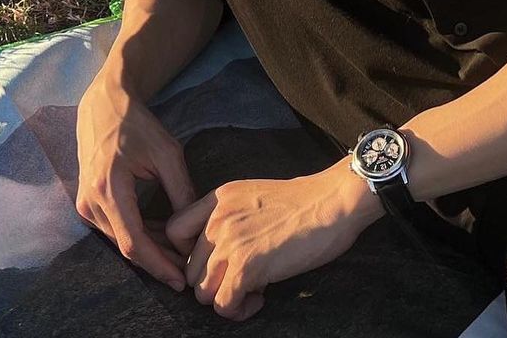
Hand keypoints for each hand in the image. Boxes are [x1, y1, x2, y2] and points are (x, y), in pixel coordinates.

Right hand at [75, 64, 195, 290]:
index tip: (180, 279)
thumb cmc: (137, 125)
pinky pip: (115, 229)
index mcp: (109, 188)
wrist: (104, 106)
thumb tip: (193, 229)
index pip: (134, 243)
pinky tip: (161, 238)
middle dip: (157, 261)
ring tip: (179, 256)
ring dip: (149, 250)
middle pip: (126, 247)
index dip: (158, 265)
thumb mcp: (166, 152)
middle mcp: (90, 202)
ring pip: (120, 241)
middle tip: (187, 270)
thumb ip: (180, 190)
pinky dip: (138, 236)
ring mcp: (85, 204)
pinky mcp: (87, 203)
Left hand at [166, 162, 382, 320]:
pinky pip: (223, 305)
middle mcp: (218, 219)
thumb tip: (220, 254)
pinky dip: (239, 310)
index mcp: (219, 198)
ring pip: (202, 292)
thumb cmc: (303, 202)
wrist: (332, 202)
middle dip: (213, 282)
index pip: (174, 230)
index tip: (214, 262)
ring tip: (252, 290)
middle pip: (189, 269)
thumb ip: (230, 217)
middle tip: (243, 280)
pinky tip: (259, 299)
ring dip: (225, 298)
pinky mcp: (246, 267)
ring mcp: (230, 242)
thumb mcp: (254, 195)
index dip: (188, 254)